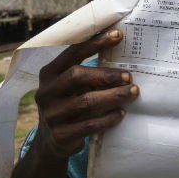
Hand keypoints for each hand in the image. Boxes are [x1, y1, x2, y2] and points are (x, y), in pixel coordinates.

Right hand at [34, 28, 138, 157]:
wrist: (51, 142)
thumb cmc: (68, 104)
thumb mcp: (70, 87)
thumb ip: (86, 74)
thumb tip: (121, 58)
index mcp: (48, 74)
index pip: (72, 53)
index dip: (95, 43)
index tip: (118, 35)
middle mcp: (46, 92)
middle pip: (77, 76)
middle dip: (106, 74)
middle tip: (129, 76)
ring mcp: (51, 114)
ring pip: (86, 101)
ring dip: (113, 96)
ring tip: (132, 93)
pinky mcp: (60, 134)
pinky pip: (89, 125)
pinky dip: (108, 118)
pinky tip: (121, 113)